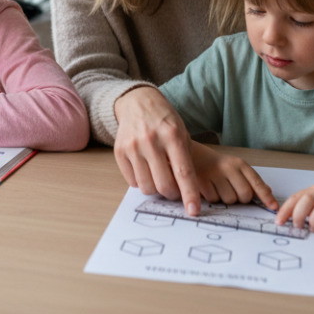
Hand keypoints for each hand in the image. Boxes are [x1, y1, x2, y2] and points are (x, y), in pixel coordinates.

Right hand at [112, 87, 203, 215]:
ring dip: (156, 189)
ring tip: (160, 178)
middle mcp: (151, 140)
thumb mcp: (182, 133)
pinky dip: (142, 181)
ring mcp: (133, 146)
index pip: (183, 172)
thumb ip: (185, 159)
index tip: (194, 211)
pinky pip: (132, 182)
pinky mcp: (119, 151)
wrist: (138, 102)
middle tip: (175, 191)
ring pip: (147, 187)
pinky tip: (146, 169)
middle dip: (172, 194)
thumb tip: (187, 193)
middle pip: (164, 185)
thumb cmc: (165, 121)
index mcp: (172, 135)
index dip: (190, 194)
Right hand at [189, 143, 277, 209]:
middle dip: (240, 199)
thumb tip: (269, 193)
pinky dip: (212, 198)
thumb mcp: (235, 168)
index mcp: (239, 164)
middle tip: (231, 191)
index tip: (274, 207)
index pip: (257, 182)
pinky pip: (214, 199)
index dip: (266, 196)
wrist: (190, 154)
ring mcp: (215, 173)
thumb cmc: (216, 165)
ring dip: (225, 199)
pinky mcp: (201, 180)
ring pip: (229, 200)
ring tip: (217, 187)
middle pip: (245, 195)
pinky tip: (208, 188)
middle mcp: (229, 167)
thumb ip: (251, 180)